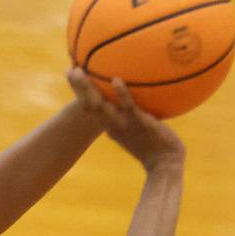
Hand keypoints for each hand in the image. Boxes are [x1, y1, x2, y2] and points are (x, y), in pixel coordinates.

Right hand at [66, 68, 184, 171]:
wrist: (164, 165)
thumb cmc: (155, 148)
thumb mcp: (140, 132)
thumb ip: (135, 119)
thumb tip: (136, 106)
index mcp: (111, 126)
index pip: (92, 107)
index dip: (82, 94)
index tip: (74, 76)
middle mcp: (113, 124)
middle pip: (90, 104)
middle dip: (79, 88)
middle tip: (70, 70)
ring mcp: (123, 123)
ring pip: (101, 104)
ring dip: (88, 89)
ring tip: (78, 72)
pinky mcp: (137, 121)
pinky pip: (127, 104)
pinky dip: (121, 92)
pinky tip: (116, 80)